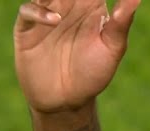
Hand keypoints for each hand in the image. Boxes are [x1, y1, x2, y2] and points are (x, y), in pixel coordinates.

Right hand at [14, 0, 141, 113]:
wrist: (66, 102)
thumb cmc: (93, 74)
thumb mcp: (113, 48)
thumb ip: (122, 21)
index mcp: (89, 4)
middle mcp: (66, 5)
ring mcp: (45, 16)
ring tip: (62, 1)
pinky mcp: (27, 30)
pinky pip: (28, 10)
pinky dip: (38, 11)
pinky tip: (55, 20)